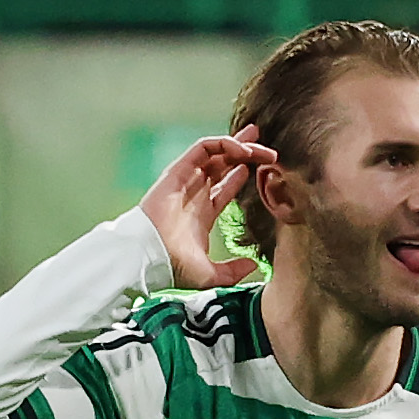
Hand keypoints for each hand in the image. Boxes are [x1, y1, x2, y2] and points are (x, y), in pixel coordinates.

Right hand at [140, 127, 273, 288]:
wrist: (151, 256)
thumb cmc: (173, 266)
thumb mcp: (211, 274)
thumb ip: (233, 271)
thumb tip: (254, 266)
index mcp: (202, 213)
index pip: (226, 187)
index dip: (243, 176)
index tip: (263, 170)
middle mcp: (195, 193)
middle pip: (223, 165)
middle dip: (245, 153)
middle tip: (268, 148)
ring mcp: (187, 180)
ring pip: (216, 153)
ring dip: (240, 146)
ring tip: (261, 147)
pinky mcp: (179, 170)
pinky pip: (204, 148)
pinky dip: (224, 143)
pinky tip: (243, 150)